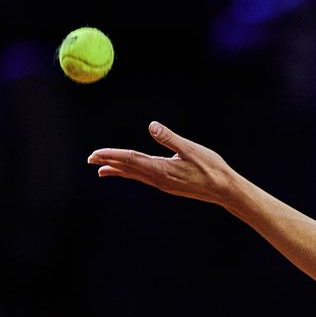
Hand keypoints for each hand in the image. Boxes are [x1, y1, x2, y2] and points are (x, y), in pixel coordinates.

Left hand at [88, 121, 243, 206]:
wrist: (224, 190)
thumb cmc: (211, 169)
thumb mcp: (191, 150)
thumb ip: (170, 138)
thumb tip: (151, 125)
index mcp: (162, 169)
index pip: (131, 160)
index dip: (111, 156)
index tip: (95, 154)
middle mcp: (159, 179)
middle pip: (129, 169)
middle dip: (108, 163)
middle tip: (90, 159)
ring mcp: (163, 184)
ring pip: (135, 175)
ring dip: (118, 171)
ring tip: (102, 170)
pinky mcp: (169, 185)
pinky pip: (144, 178)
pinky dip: (132, 174)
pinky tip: (130, 174)